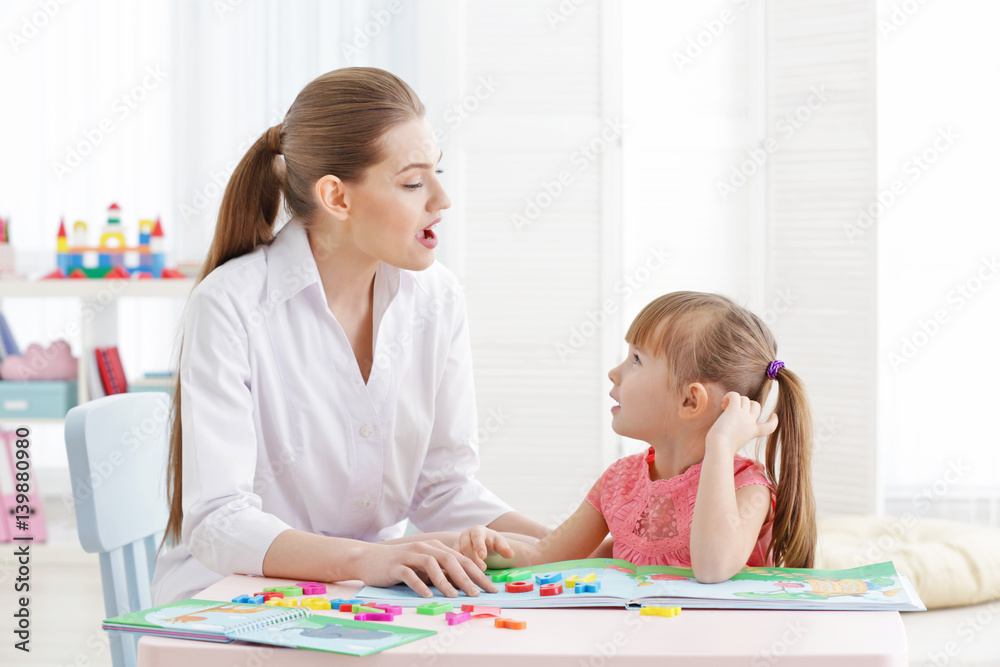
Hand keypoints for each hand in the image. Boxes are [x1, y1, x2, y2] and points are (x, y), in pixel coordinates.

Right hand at [355, 540, 499, 597]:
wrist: (369, 559)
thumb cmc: (400, 565)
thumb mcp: (424, 567)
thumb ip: (441, 572)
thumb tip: (464, 585)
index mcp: (435, 548)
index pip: (462, 560)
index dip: (478, 573)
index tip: (490, 588)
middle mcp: (424, 548)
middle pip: (450, 560)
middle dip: (466, 577)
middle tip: (477, 594)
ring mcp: (409, 555)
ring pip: (431, 564)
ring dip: (444, 581)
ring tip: (454, 595)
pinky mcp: (395, 565)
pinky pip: (409, 574)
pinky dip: (419, 584)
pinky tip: (427, 596)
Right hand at [454, 525, 514, 570]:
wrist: (481, 542)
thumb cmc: (491, 542)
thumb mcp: (499, 543)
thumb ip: (504, 548)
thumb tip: (511, 554)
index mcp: (477, 531)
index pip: (477, 536)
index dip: (479, 546)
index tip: (484, 556)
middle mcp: (465, 536)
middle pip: (466, 546)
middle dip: (474, 558)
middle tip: (483, 568)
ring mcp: (457, 544)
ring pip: (457, 554)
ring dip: (464, 564)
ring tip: (472, 575)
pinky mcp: (452, 553)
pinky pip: (452, 561)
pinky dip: (456, 568)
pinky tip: (460, 577)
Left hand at [706, 392, 777, 457]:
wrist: (719, 449)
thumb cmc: (721, 450)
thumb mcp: (735, 443)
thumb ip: (736, 436)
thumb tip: (727, 432)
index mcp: (753, 432)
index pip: (770, 427)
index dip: (773, 421)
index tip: (773, 415)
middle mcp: (750, 423)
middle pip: (756, 405)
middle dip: (746, 404)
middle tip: (732, 410)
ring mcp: (744, 416)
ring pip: (745, 399)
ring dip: (735, 400)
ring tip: (724, 406)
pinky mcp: (734, 410)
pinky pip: (735, 395)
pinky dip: (729, 395)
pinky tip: (723, 403)